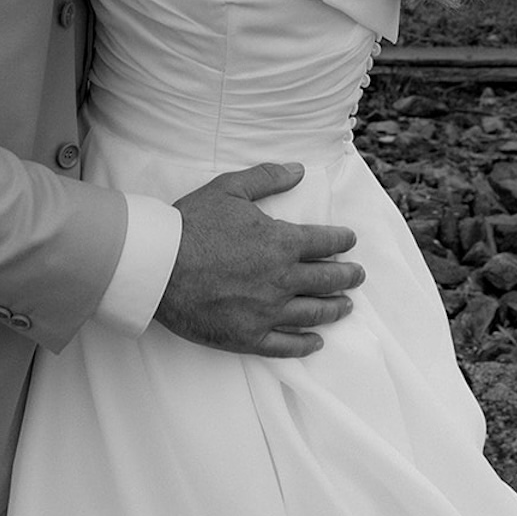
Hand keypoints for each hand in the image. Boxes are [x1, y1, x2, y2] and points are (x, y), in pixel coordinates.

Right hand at [155, 162, 362, 357]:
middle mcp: (282, 279)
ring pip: (313, 313)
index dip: (342, 240)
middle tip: (358, 275)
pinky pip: (286, 345)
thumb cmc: (192, 224)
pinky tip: (316, 341)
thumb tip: (299, 170)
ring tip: (346, 306)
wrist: (159, 265)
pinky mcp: (248, 336)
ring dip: (334, 308)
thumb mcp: (230, 188)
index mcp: (281, 242)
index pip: (325, 242)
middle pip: (327, 280)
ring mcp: (267, 311)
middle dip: (348, 276)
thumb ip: (268, 178)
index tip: (350, 241)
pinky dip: (305, 343)